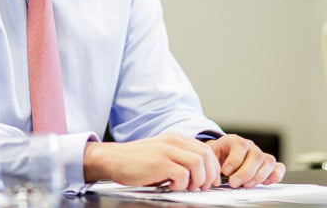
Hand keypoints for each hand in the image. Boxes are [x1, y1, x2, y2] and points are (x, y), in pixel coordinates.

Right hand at [83, 133, 221, 190]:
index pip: (206, 150)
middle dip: (209, 175)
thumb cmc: (137, 161)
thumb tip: (200, 173)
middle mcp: (173, 141)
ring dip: (197, 180)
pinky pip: (182, 174)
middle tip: (202, 187)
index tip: (209, 181)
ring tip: (186, 187)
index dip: (212, 168)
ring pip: (198, 163)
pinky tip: (170, 186)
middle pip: (206, 155)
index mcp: (176, 138)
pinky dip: (181, 185)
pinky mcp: (159, 162)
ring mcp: (166, 150)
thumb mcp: (162, 153)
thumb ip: (179, 157)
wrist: (113, 159)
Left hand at [206, 134, 285, 187]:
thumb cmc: (217, 156)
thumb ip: (212, 162)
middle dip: (246, 172)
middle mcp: (250, 146)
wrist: (221, 157)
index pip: (240, 145)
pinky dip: (275, 175)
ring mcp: (260, 155)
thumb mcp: (210, 155)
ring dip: (258, 176)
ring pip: (268, 161)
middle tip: (234, 183)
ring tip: (246, 185)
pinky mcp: (268, 165)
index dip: (234, 160)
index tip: (225, 172)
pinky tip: (265, 182)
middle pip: (256, 155)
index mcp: (234, 140)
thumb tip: (216, 178)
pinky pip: (278, 167)